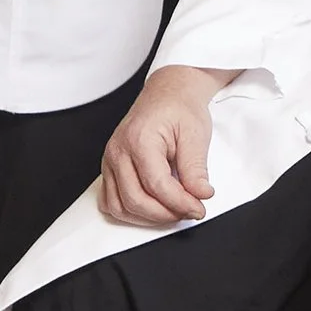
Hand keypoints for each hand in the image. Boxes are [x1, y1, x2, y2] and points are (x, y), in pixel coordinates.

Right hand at [100, 64, 235, 226]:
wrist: (168, 93)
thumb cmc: (180, 108)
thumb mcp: (196, 133)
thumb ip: (196, 168)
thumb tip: (201, 195)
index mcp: (140, 140)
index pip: (157, 185)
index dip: (179, 203)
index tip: (199, 209)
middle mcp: (118, 152)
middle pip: (135, 200)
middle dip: (165, 214)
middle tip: (189, 212)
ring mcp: (109, 161)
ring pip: (119, 206)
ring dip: (147, 218)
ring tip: (173, 212)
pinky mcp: (109, 168)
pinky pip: (109, 201)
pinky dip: (129, 212)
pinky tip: (151, 209)